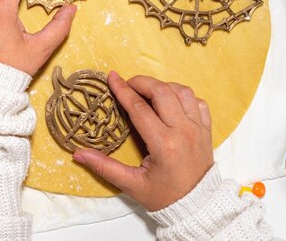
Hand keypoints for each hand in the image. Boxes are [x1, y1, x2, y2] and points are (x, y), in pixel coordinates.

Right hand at [72, 73, 213, 211]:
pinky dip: (183, 96)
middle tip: (127, 85)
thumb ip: (105, 167)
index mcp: (163, 143)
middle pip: (162, 91)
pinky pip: (198, 102)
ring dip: (163, 86)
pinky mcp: (207, 130)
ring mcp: (198, 128)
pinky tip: (171, 103)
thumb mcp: (132, 184)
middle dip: (141, 82)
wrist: (198, 208)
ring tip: (148, 92)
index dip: (123, 90)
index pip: (139, 107)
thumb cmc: (164, 197)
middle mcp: (183, 131)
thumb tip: (78, 154)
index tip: (112, 77)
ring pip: (182, 91)